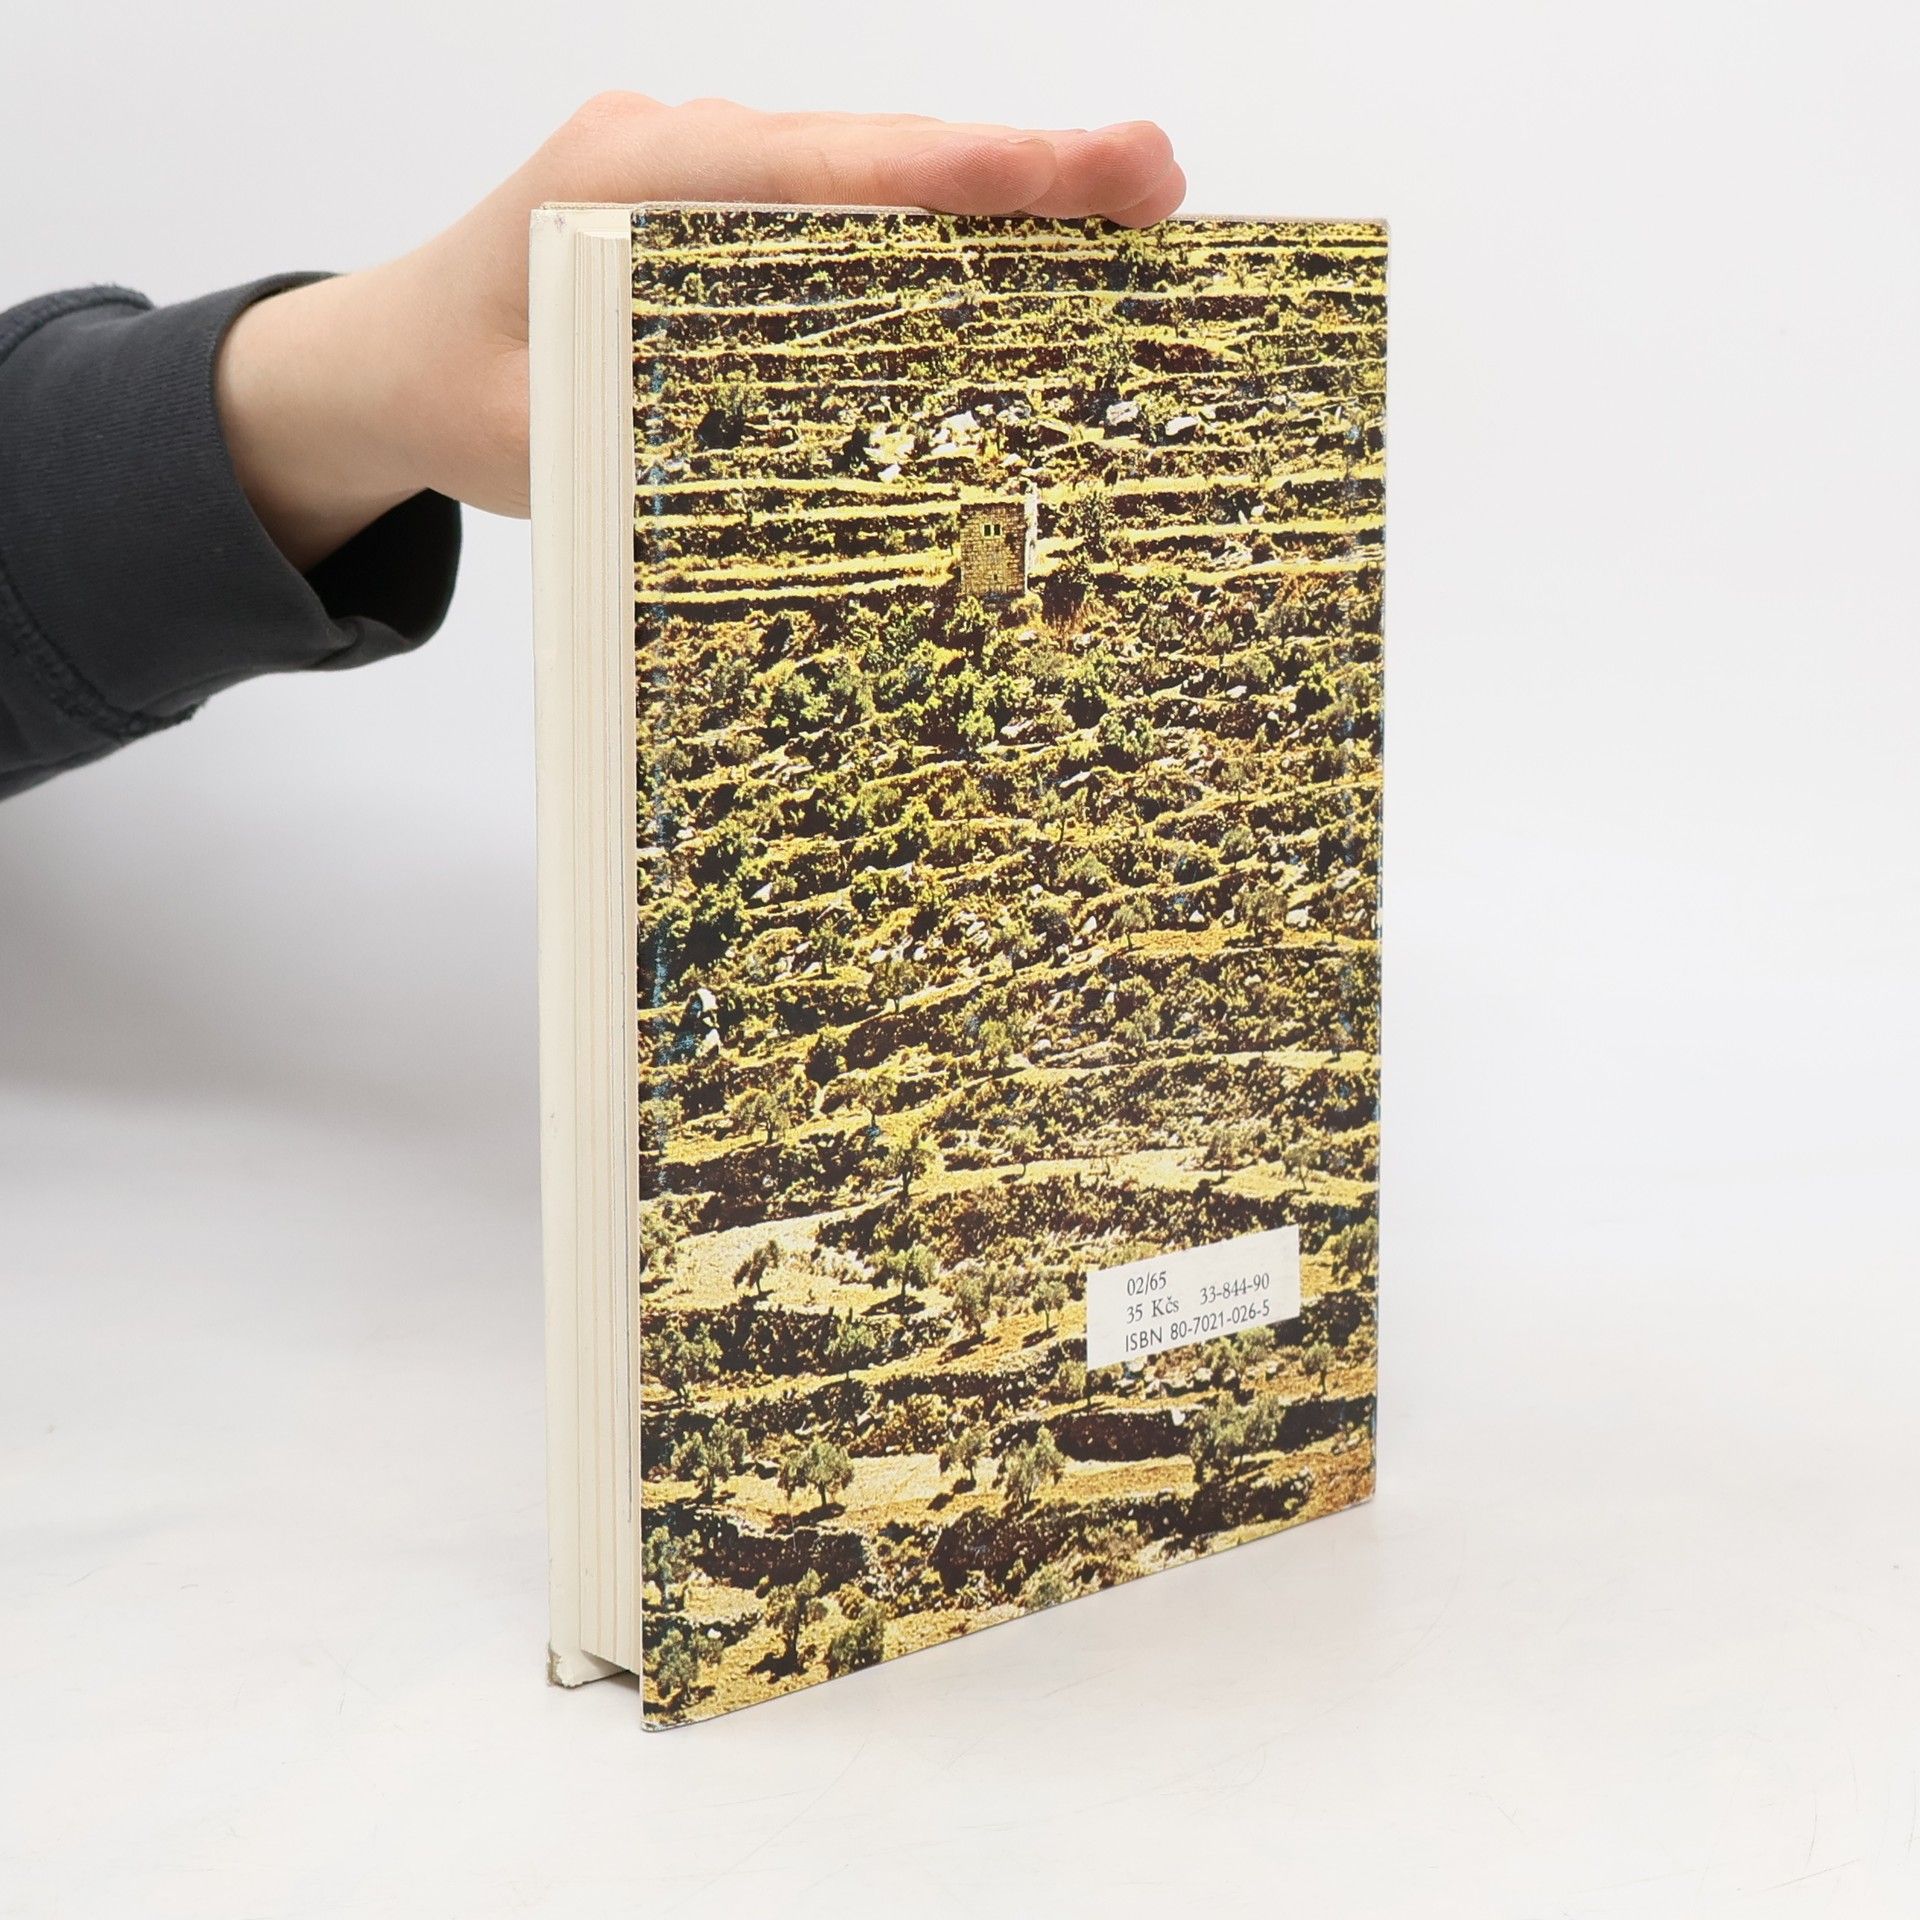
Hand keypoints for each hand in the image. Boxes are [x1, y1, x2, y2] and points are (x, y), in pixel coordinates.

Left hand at [214, 97, 1184, 569]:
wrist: (373, 359)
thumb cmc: (446, 392)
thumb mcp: (538, 442)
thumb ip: (653, 441)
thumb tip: (811, 471)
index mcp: (629, 185)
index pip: (835, 167)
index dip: (976, 172)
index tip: (1097, 170)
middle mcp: (676, 153)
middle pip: (876, 150)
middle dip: (1020, 170)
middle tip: (1156, 188)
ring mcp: (696, 172)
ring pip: (867, 170)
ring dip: (985, 196)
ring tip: (1118, 217)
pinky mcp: (713, 209)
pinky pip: (836, 205)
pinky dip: (925, 228)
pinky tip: (1007, 262)